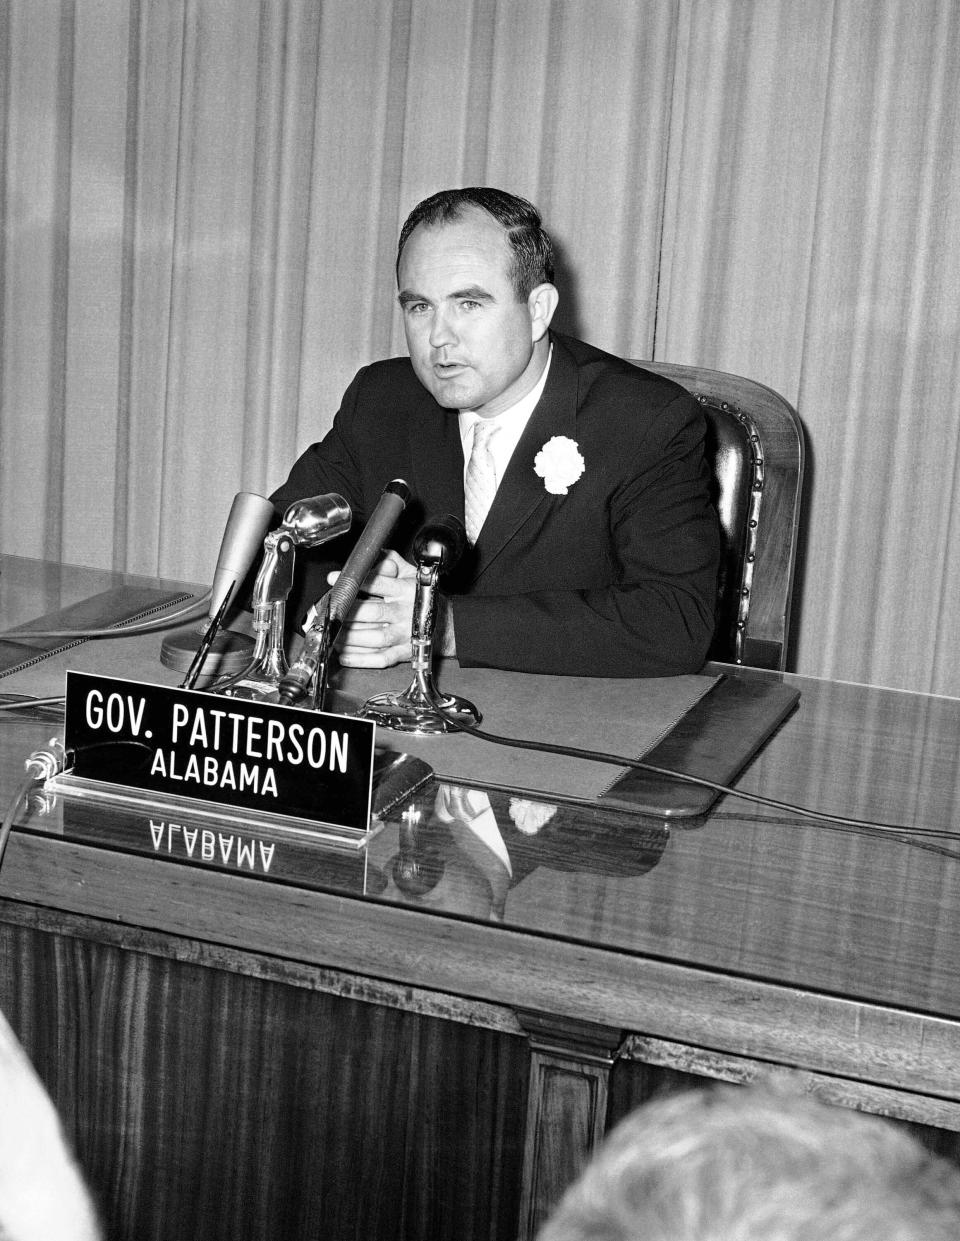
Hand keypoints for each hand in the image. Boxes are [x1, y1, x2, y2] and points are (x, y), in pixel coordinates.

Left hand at [327, 550, 416, 667]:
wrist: (447, 625)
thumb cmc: (423, 597)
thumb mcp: (411, 575)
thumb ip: (391, 562)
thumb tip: (372, 552)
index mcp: (405, 590)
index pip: (378, 583)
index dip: (355, 581)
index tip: (334, 579)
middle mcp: (404, 612)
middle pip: (373, 613)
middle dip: (348, 613)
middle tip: (330, 612)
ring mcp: (404, 635)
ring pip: (374, 638)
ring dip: (350, 638)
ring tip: (333, 635)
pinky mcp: (404, 652)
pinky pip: (381, 659)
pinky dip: (361, 659)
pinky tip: (344, 655)